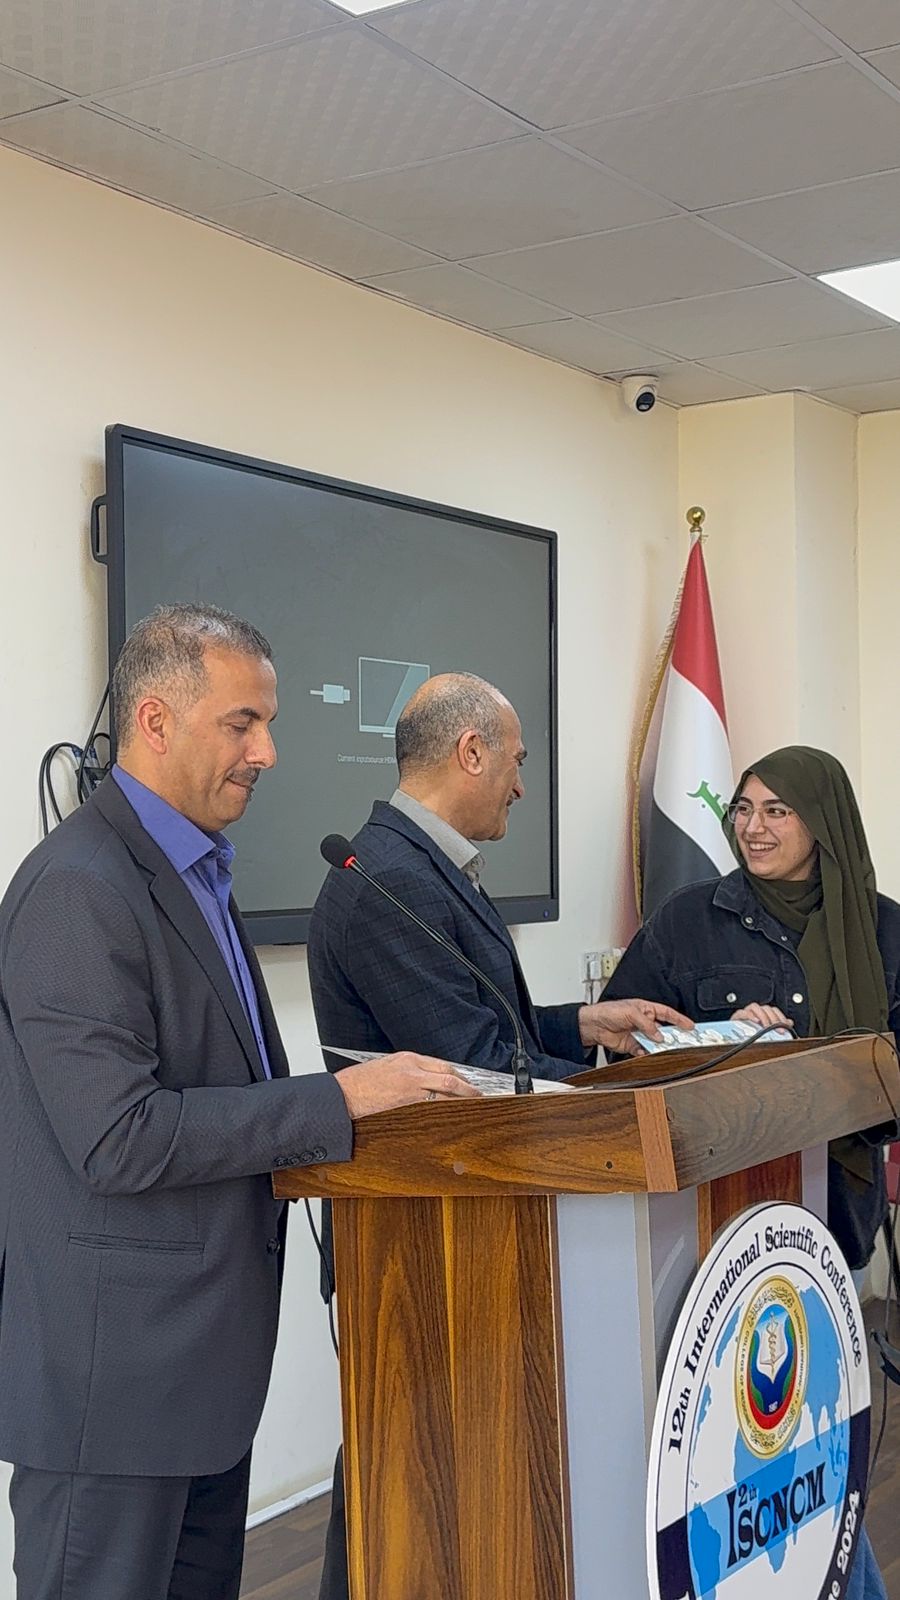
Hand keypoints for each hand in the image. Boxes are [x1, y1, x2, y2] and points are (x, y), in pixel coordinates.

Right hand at [334, 1052, 481, 1119]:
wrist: (343, 1095)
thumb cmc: (359, 1083)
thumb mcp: (385, 1067)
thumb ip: (407, 1070)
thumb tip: (424, 1079)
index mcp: (407, 1058)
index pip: (441, 1064)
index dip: (458, 1074)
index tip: (466, 1081)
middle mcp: (412, 1069)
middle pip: (448, 1074)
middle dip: (466, 1085)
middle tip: (477, 1094)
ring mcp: (410, 1086)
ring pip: (445, 1088)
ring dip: (461, 1096)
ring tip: (473, 1103)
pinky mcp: (407, 1102)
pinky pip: (433, 1104)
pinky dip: (446, 1107)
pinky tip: (454, 1113)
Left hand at [578, 999, 693, 1053]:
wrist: (593, 1025)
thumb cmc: (608, 1011)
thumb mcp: (630, 1012)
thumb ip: (646, 1024)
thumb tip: (658, 1034)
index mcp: (646, 1009)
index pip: (667, 1014)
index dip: (679, 1019)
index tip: (690, 1026)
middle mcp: (644, 1022)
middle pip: (663, 1030)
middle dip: (671, 1036)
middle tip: (680, 1042)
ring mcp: (639, 1034)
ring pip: (654, 1042)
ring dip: (658, 1046)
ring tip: (662, 1049)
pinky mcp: (632, 1045)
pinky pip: (643, 1051)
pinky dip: (645, 1053)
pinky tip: (645, 1052)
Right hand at [730, 1004, 791, 1032]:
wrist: (733, 1040)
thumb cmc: (751, 1036)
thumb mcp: (767, 1032)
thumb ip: (778, 1026)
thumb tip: (790, 1023)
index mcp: (763, 1014)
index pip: (774, 1010)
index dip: (781, 1017)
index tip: (786, 1027)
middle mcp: (755, 1012)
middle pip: (766, 1008)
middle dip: (774, 1019)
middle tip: (778, 1030)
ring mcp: (746, 1013)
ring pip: (755, 1007)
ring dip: (763, 1017)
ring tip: (767, 1027)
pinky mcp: (737, 1017)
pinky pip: (742, 1012)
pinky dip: (750, 1015)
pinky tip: (756, 1021)